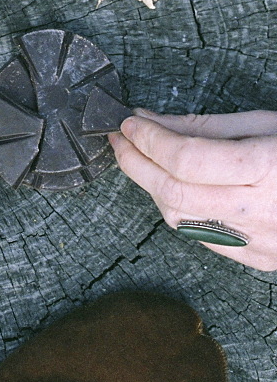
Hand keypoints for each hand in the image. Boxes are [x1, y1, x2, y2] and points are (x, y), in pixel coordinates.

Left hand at [110, 109, 276, 269]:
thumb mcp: (264, 123)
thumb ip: (204, 126)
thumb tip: (151, 121)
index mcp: (266, 169)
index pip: (186, 159)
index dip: (148, 140)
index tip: (128, 123)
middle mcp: (260, 211)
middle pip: (174, 194)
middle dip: (136, 165)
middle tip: (119, 140)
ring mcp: (260, 243)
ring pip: (180, 221)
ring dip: (152, 188)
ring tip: (142, 159)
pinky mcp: (259, 260)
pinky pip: (201, 237)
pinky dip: (178, 210)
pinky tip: (174, 187)